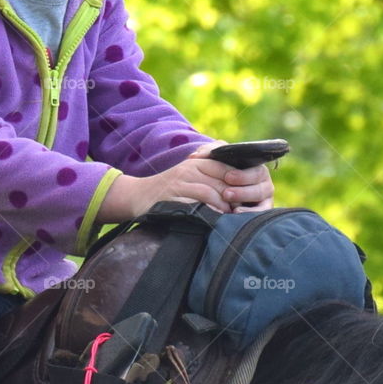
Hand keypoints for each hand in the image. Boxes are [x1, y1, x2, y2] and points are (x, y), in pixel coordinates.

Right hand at [96, 144, 273, 223]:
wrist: (136, 196)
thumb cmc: (166, 191)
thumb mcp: (187, 176)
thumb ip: (208, 176)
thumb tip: (235, 185)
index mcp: (196, 162)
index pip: (226, 168)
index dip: (238, 182)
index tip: (246, 197)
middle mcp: (189, 168)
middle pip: (223, 180)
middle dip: (235, 197)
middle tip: (242, 210)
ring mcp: (181, 182)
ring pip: (212, 191)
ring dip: (224, 206)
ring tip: (230, 218)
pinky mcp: (173, 196)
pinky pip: (197, 203)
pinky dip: (210, 212)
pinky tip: (216, 220)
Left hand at [186, 143, 274, 211]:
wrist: (219, 188)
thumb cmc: (220, 170)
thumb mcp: (215, 159)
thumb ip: (208, 153)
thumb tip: (196, 156)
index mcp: (256, 169)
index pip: (256, 172)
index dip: (243, 175)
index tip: (227, 177)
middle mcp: (263, 184)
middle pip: (260, 187)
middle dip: (243, 191)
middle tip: (226, 193)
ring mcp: (263, 199)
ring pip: (261, 201)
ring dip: (245, 203)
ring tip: (231, 206)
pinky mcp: (261, 211)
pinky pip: (260, 213)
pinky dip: (250, 213)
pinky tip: (236, 214)